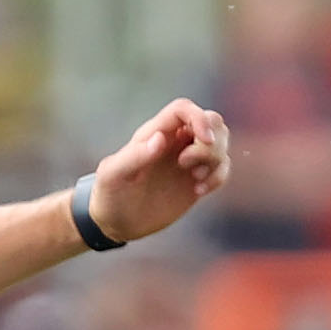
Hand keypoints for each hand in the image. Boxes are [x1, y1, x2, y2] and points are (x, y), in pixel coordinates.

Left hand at [85, 101, 231, 245]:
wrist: (116, 220)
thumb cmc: (109, 194)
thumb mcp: (114, 175)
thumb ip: (135, 156)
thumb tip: (161, 139)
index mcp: (155, 133)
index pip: (184, 109)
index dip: (200, 118)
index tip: (204, 140)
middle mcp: (175, 142)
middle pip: (211, 120)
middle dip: (212, 141)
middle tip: (189, 165)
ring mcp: (188, 160)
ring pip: (220, 142)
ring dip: (216, 160)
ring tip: (195, 180)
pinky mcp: (196, 180)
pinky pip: (221, 168)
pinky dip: (218, 177)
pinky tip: (198, 192)